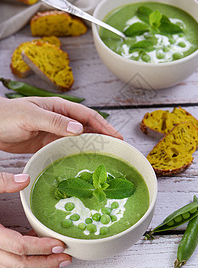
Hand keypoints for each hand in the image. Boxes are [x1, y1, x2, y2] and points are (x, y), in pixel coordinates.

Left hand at [0, 96, 122, 152]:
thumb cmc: (7, 115)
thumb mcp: (31, 115)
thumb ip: (54, 121)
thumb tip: (79, 129)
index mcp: (58, 107)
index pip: (87, 115)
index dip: (103, 125)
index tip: (116, 136)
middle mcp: (60, 119)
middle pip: (86, 127)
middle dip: (102, 136)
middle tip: (116, 148)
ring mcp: (54, 132)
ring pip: (78, 138)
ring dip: (91, 146)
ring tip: (104, 156)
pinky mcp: (47, 143)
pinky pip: (65, 148)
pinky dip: (76, 153)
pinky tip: (82, 160)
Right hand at [0, 174, 71, 267]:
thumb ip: (3, 182)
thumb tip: (25, 178)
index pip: (19, 247)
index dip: (41, 248)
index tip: (59, 244)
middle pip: (20, 265)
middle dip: (45, 263)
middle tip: (65, 257)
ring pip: (15, 265)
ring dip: (39, 262)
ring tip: (58, 256)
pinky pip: (10, 257)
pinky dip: (27, 255)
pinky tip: (39, 244)